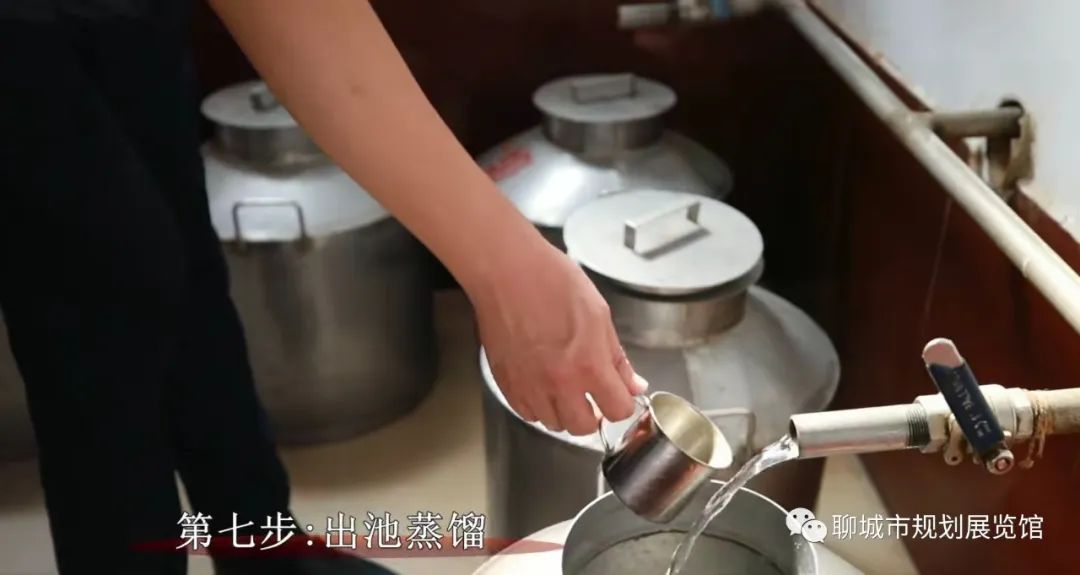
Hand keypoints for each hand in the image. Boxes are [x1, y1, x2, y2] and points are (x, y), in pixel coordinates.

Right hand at [470, 241, 647, 435]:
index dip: (622, 403)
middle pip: (583, 427)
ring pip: (553, 424)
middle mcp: (558, 383)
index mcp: (588, 365)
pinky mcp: (506, 382)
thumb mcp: (599, 314)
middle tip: (591, 395)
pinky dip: (537, 406)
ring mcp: (529, 386)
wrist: (507, 272)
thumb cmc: (552, 281)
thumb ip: (617, 357)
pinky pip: (526, 412)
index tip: (618, 394)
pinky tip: (541, 384)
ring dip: (563, 411)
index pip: (618, 410)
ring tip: (563, 386)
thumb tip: (633, 384)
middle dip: (593, 414)